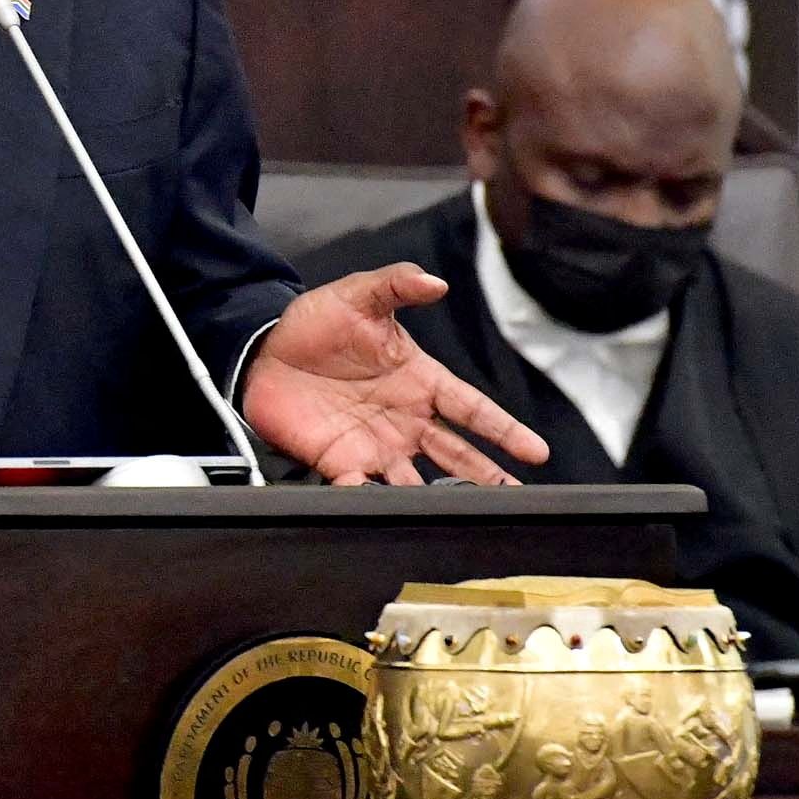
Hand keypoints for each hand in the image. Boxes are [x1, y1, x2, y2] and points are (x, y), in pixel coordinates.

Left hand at [241, 263, 550, 485]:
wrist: (263, 350)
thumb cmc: (316, 323)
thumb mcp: (358, 295)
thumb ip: (396, 285)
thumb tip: (436, 282)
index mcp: (420, 381)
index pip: (473, 408)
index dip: (505, 429)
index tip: (536, 451)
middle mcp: (406, 419)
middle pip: (458, 455)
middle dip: (488, 477)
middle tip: (516, 497)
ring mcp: (376, 444)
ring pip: (419, 480)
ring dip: (440, 498)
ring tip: (465, 515)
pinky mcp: (341, 461)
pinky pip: (363, 486)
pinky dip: (374, 499)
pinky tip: (388, 511)